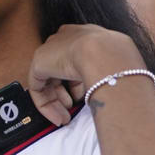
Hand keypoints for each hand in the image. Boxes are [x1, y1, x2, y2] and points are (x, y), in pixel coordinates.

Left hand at [27, 24, 143, 125]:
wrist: (103, 52)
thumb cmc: (117, 58)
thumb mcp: (115, 64)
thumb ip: (106, 72)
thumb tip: (108, 87)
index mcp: (83, 35)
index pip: (75, 59)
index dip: (77, 82)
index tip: (82, 96)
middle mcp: (65, 40)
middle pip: (60, 71)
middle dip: (66, 94)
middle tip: (72, 110)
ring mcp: (50, 50)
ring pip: (49, 82)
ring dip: (58, 103)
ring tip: (66, 118)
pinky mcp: (38, 63)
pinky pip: (38, 88)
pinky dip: (47, 105)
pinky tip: (59, 118)